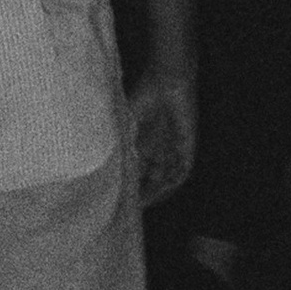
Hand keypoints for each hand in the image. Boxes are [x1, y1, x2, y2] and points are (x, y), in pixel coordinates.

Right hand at [128, 67, 197, 207]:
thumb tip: (103, 166)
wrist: (166, 79)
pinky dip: (173, 182)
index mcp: (143, 142)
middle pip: (151, 179)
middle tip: (129, 209)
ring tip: (145, 205)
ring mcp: (173, 148)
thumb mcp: (125, 123)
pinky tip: (164, 191)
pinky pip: (183, 169)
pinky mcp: (187, 145)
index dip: (129, 185)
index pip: (137, 171)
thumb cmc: (142, 95)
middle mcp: (159, 148)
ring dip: (157, 192)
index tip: (116, 199)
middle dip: (142, 194)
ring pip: (166, 177)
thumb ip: (118, 144)